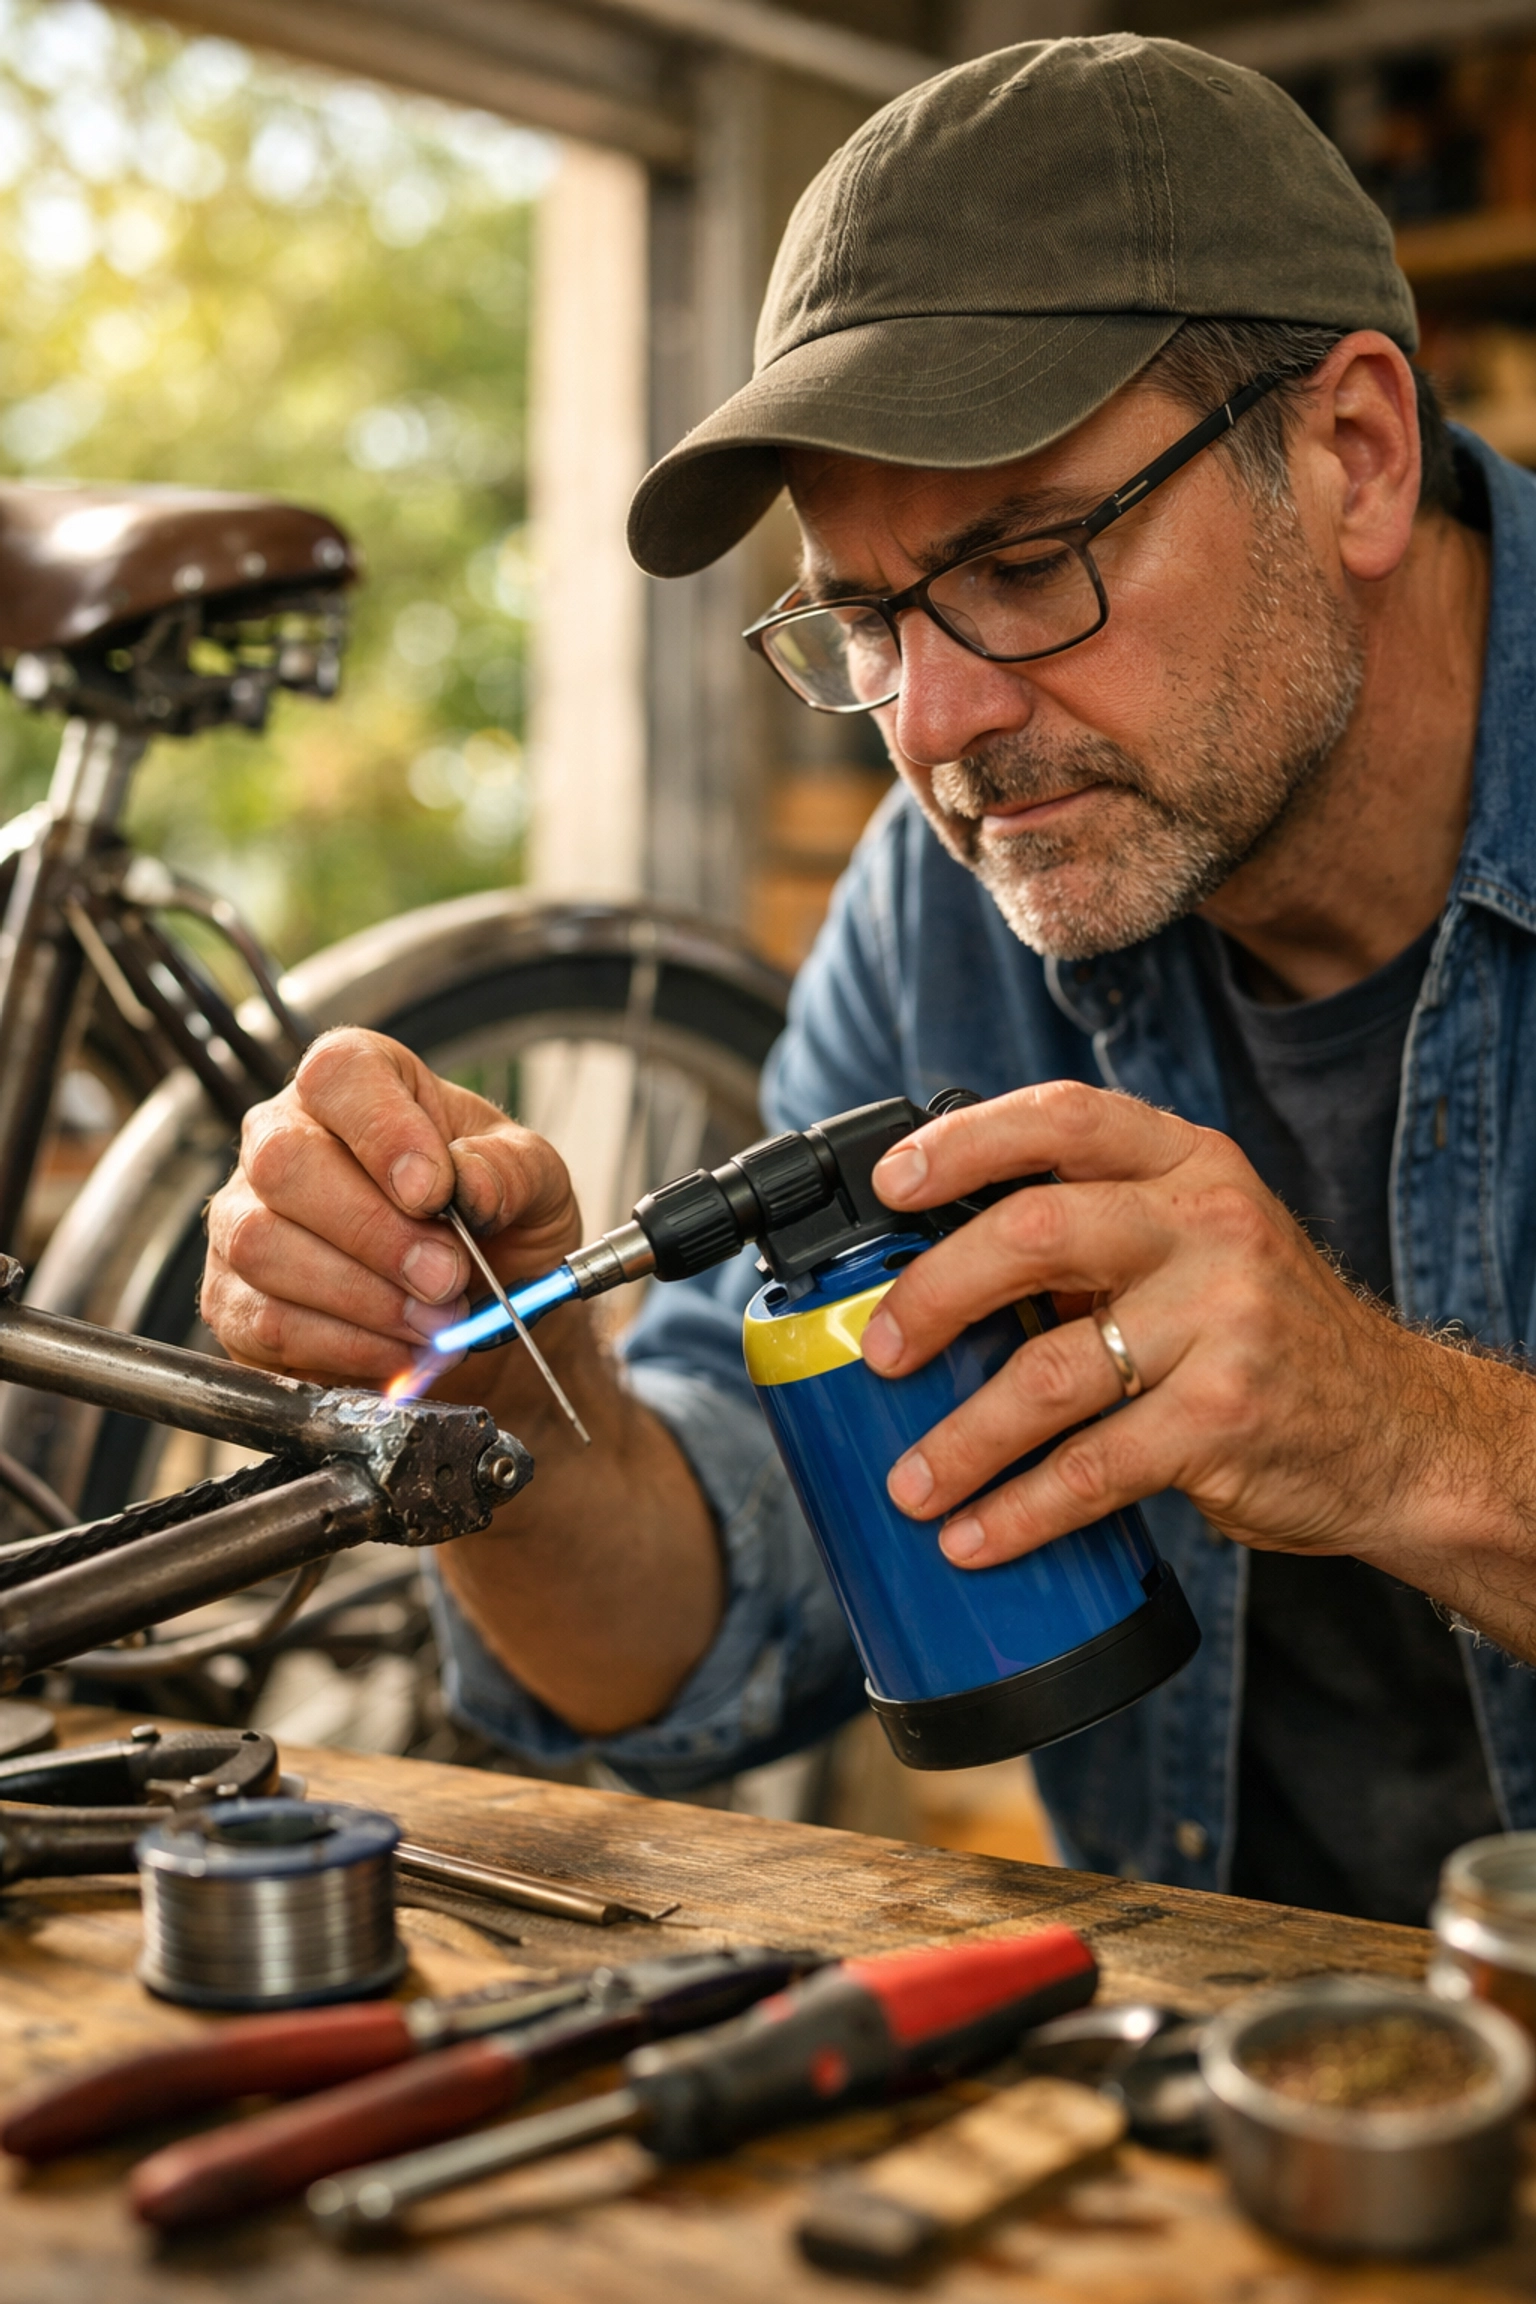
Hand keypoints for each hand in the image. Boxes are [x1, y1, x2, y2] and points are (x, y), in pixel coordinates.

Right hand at [202, 1028, 581, 1385]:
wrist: (482, 1314)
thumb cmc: (497, 1227)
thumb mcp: (535, 1184)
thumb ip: (511, 1170)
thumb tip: (468, 1182)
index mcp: (360, 1084)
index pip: (340, 1074)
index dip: (383, 1131)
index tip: (435, 1192)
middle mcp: (284, 1137)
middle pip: (285, 1163)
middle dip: (375, 1233)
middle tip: (446, 1278)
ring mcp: (245, 1218)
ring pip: (264, 1245)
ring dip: (362, 1296)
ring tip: (434, 1321)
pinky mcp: (235, 1299)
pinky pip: (265, 1320)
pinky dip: (344, 1346)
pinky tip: (398, 1350)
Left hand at [859, 1079, 1464, 1575]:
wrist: (1401, 1430)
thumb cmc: (1265, 1333)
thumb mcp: (1198, 1243)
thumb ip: (1093, 1232)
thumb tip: (928, 1270)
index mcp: (1188, 1164)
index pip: (1064, 1117)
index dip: (965, 1142)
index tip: (892, 1185)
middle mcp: (1209, 1225)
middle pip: (1037, 1230)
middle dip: (934, 1294)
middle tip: (881, 1352)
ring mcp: (1224, 1322)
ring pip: (1051, 1370)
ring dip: (962, 1436)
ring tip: (911, 1483)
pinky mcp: (1226, 1419)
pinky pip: (1093, 1468)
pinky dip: (1020, 1510)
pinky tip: (976, 1536)